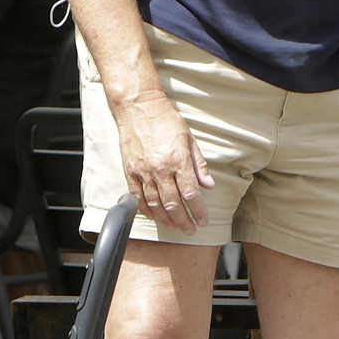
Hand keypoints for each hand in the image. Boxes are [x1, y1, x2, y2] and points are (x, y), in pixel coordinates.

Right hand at [111, 90, 214, 233]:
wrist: (139, 108)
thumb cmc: (165, 120)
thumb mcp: (189, 139)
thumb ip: (199, 164)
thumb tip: (209, 185)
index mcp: (178, 161)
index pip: (191, 194)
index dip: (198, 211)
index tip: (203, 220)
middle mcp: (160, 170)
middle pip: (173, 204)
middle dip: (184, 221)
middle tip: (190, 230)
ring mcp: (143, 172)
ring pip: (155, 205)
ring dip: (166, 219)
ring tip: (175, 227)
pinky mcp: (130, 172)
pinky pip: (138, 197)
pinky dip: (146, 210)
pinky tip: (154, 216)